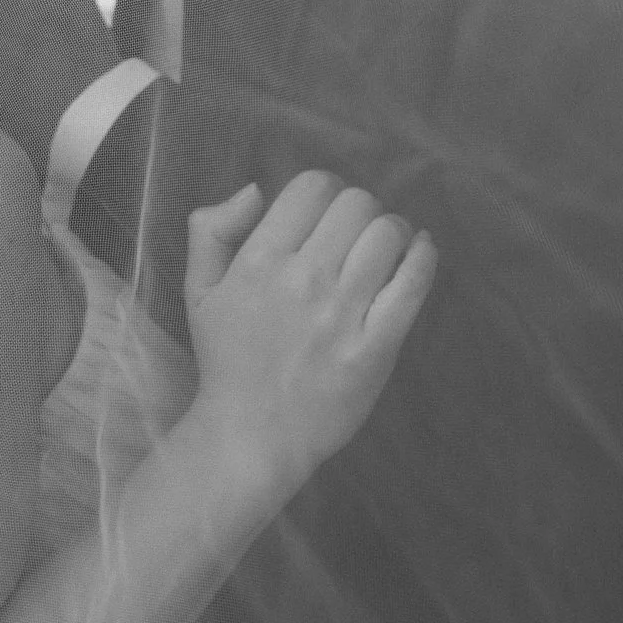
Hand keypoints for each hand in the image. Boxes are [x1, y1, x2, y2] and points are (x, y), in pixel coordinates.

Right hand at [184, 171, 436, 496]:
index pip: (312, 187)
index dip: (323, 191)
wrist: (253, 435)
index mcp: (258, 261)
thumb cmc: (227, 360)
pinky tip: (419, 251)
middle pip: (355, 204)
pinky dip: (423, 256)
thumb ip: (212, 230)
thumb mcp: (199, 290)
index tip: (323, 215)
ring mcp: (342, 314)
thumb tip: (255, 189)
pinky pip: (413, 282)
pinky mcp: (376, 347)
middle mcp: (302, 280)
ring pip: (387, 234)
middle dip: (358, 211)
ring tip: (382, 250)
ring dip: (391, 232)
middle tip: (353, 237)